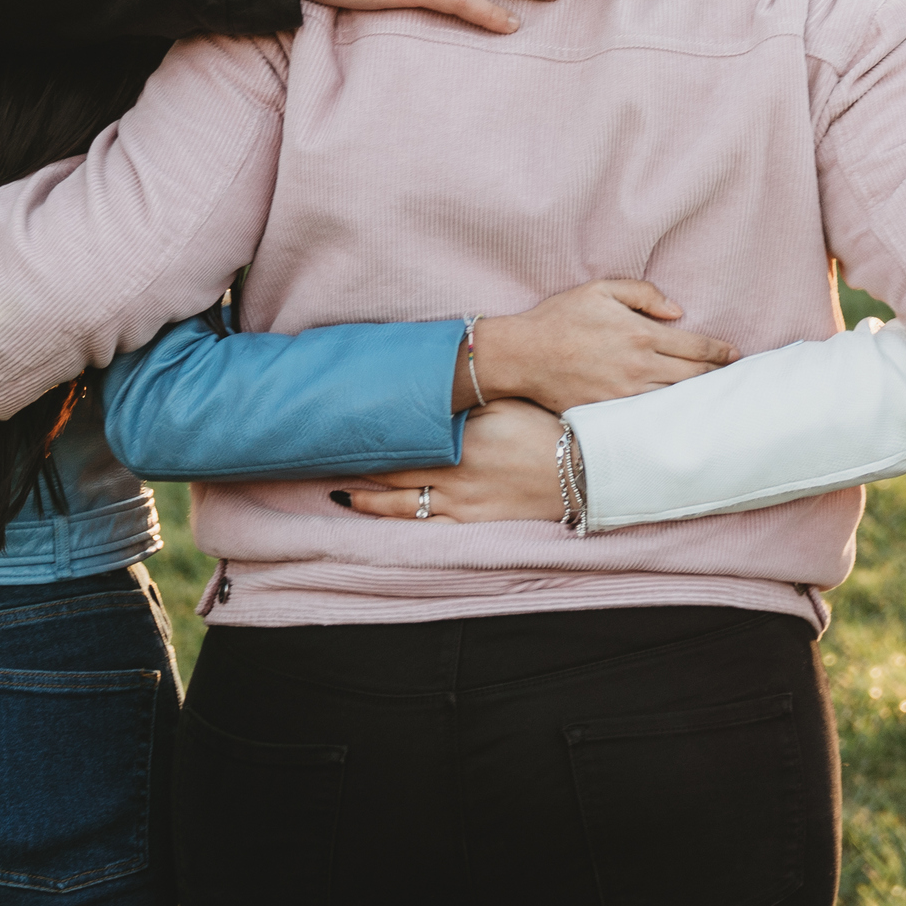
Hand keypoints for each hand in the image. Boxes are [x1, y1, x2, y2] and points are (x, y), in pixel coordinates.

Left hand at [322, 398, 568, 522]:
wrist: (582, 473)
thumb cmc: (549, 428)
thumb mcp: (508, 400)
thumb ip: (468, 396)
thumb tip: (436, 382)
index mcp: (458, 434)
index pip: (401, 432)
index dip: (370, 430)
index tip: (342, 423)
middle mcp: (451, 468)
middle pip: (390, 468)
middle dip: (357, 463)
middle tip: (322, 458)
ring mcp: (458, 499)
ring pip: (397, 502)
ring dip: (364, 498)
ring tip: (338, 492)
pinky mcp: (470, 519)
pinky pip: (422, 522)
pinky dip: (394, 520)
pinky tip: (380, 518)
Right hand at [470, 280, 735, 409]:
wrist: (522, 355)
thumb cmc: (559, 318)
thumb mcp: (600, 290)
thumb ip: (643, 294)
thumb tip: (677, 312)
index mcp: (640, 334)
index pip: (695, 347)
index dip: (720, 352)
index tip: (734, 354)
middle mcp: (638, 367)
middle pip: (693, 376)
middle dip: (717, 376)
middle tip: (733, 376)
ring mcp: (625, 394)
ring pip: (675, 399)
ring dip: (698, 397)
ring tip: (715, 396)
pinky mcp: (610, 413)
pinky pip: (649, 415)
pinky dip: (669, 413)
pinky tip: (680, 413)